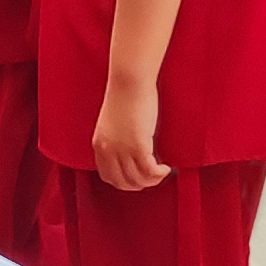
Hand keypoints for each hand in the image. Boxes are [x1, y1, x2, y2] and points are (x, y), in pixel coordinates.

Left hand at [91, 68, 163, 191]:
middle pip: (123, 183)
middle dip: (139, 185)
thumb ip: (117, 138)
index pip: (107, 177)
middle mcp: (108, 150)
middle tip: (152, 178)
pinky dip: (159, 174)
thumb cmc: (124, 94)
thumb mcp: (113, 122)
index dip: (124, 182)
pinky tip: (166, 168)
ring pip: (138, 180)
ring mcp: (122, 149)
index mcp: (99, 145)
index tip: (137, 177)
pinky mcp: (138, 145)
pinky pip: (149, 171)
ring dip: (152, 181)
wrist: (128, 81)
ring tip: (162, 172)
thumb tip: (132, 151)